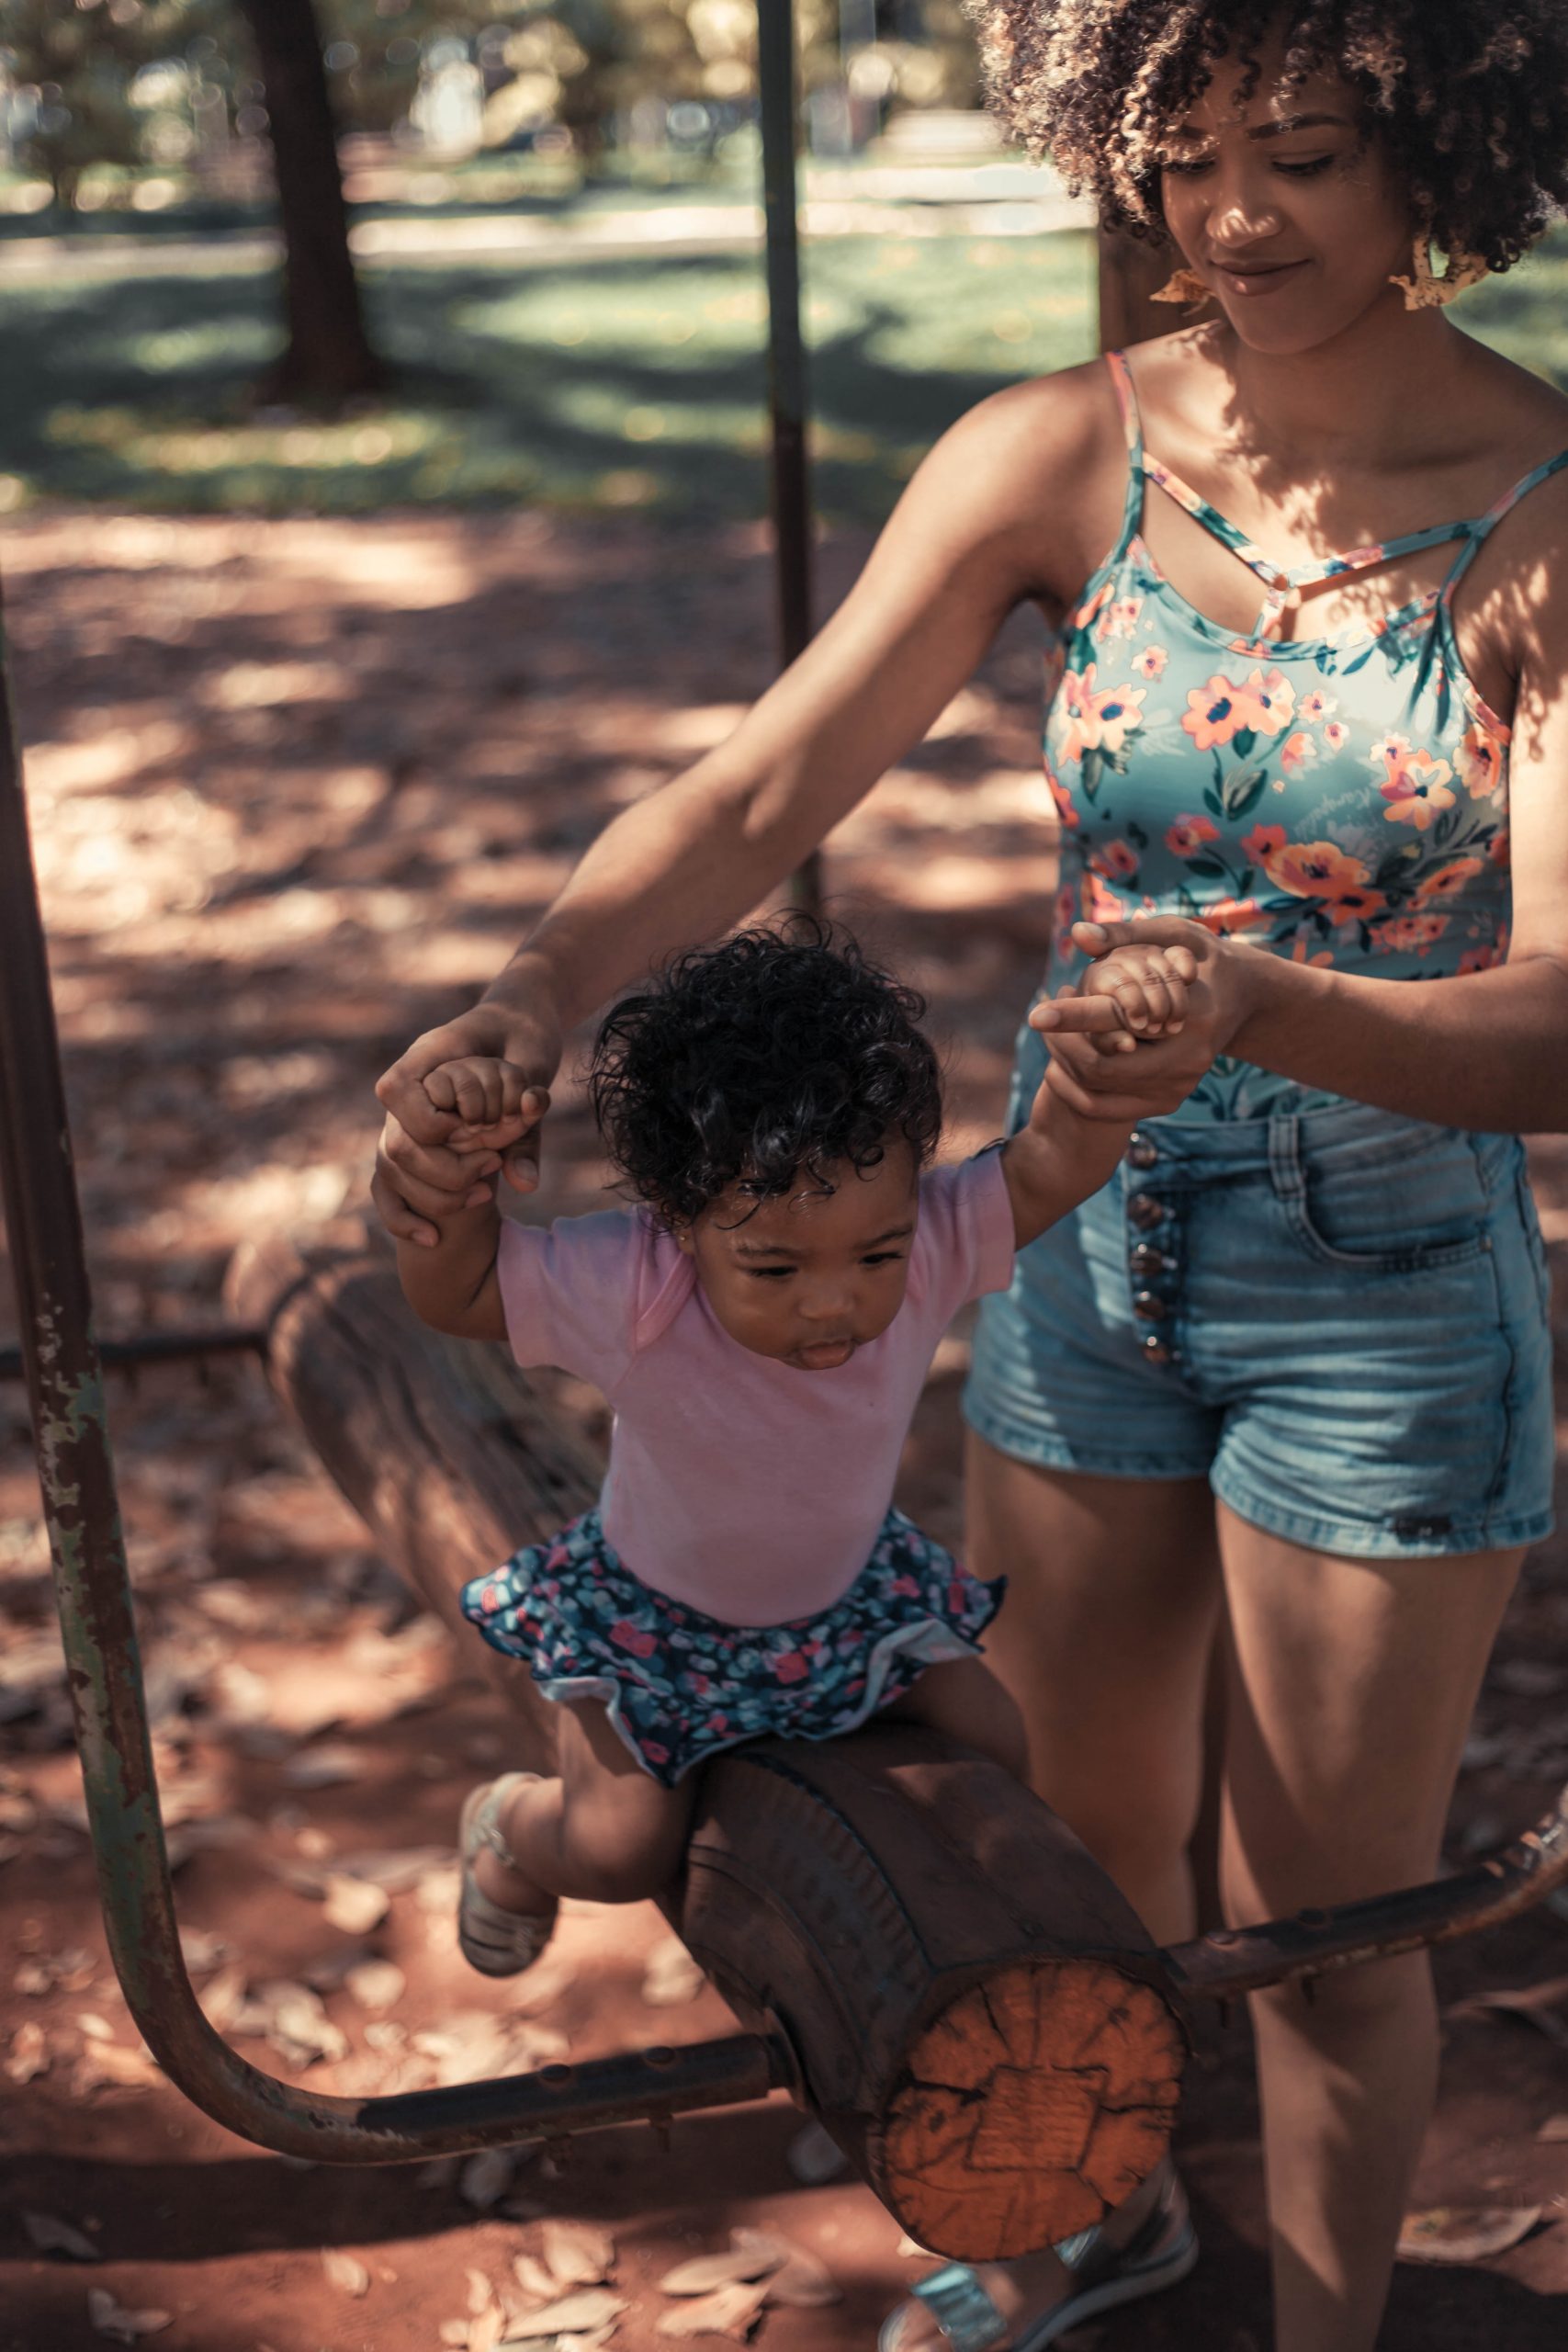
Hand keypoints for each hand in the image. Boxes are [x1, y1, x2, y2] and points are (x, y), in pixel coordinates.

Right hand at [373, 996, 561, 1247]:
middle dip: (445, 1169)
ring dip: (434, 1195)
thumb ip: (528, 1122)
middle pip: (395, 1144)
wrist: (519, 1024)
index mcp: (424, 1056)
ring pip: (390, 1169)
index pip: (396, 1093)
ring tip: (483, 1196)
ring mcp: (402, 1121)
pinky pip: (388, 1190)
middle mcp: (405, 1091)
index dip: (434, 1124)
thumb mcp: (534, 1070)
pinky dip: (405, 1218)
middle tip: (492, 1169)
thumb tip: (524, 1184)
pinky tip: (431, 1239)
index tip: (477, 1131)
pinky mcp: (413, 1147)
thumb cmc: (525, 1038)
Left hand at [1028, 917, 1259, 1121]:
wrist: (1242, 1001)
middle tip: (1040, 1016)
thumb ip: (1126, 933)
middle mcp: (1187, 1061)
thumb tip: (1078, 933)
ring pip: (1098, 1090)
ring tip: (1052, 1031)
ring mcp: (1179, 1088)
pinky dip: (1075, 1088)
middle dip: (1061, 1044)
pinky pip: (1105, 1109)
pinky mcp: (1167, 1103)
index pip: (1117, 1022)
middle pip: (1100, 1067)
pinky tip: (1060, 1061)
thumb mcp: (1175, 934)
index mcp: (1191, 1018)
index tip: (1036, 1013)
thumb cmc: (1205, 959)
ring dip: (1064, 1063)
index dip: (1072, 1017)